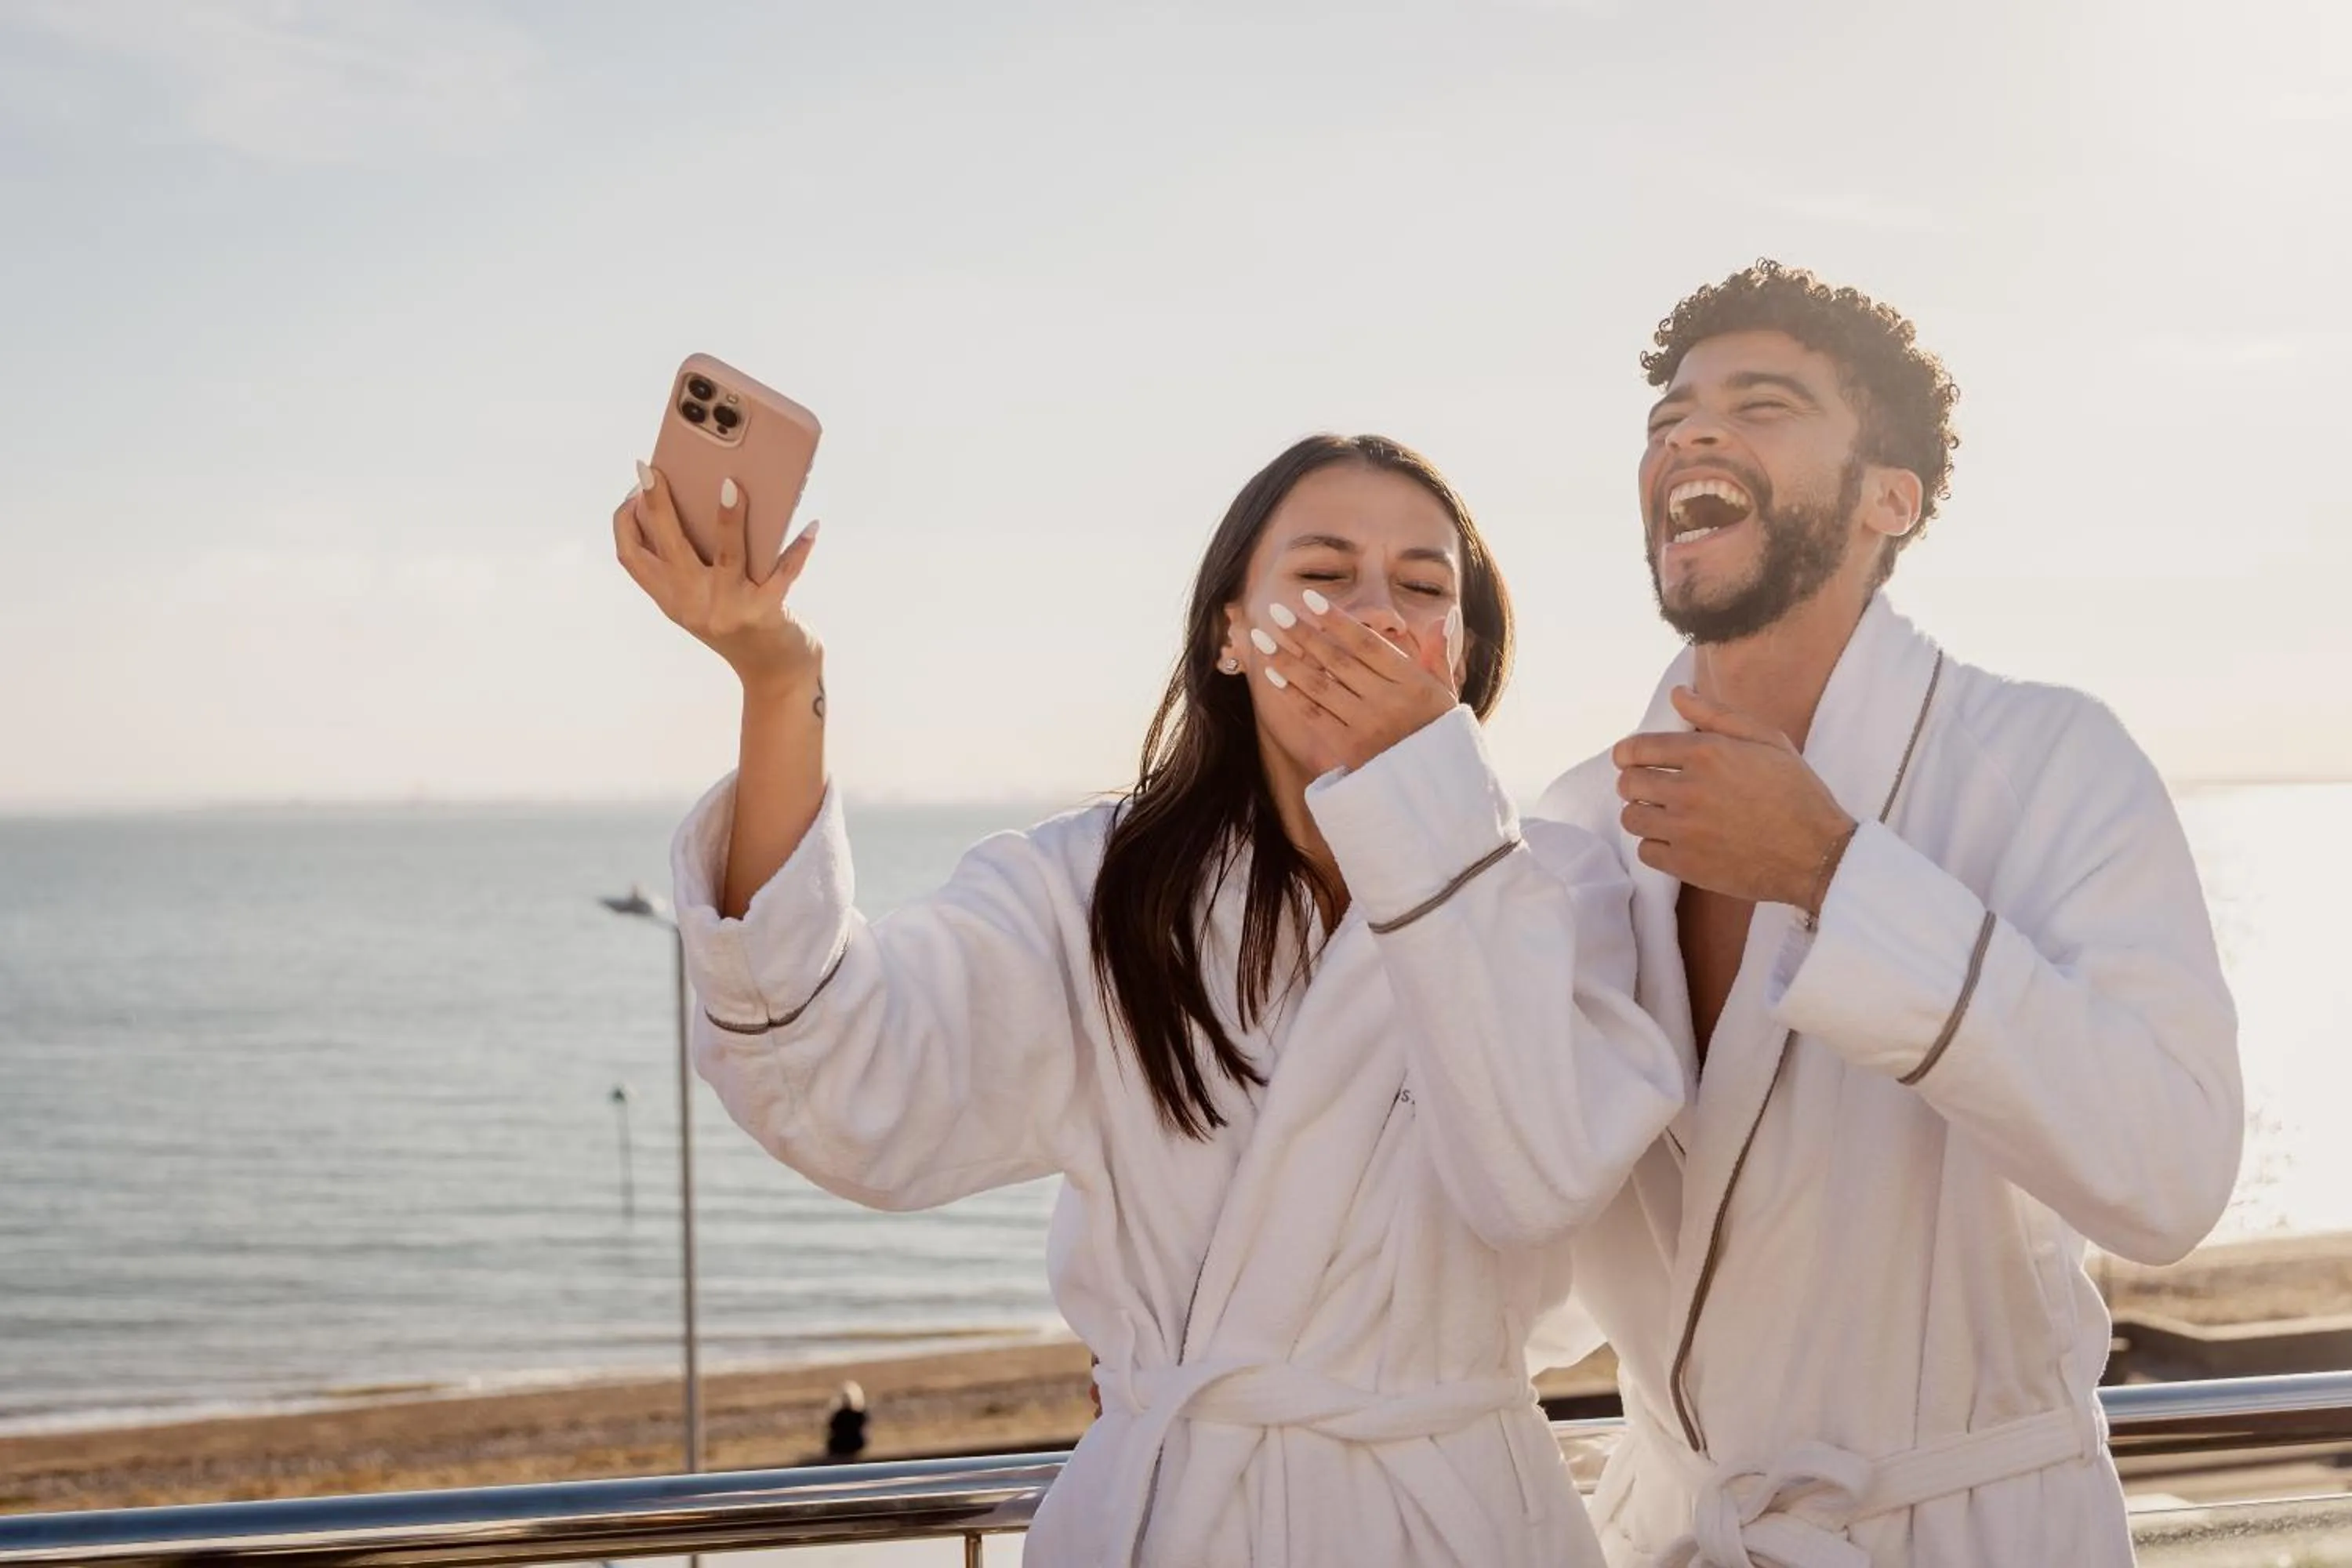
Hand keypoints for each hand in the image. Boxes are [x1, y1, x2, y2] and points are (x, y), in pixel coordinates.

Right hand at [613, 463, 822, 695]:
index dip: (626, 520)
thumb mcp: (705, 599)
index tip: (635, 488)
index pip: (630, 557)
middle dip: (658, 505)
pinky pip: (783, 574)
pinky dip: (798, 550)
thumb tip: (701, 495)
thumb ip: (695, 563)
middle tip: (653, 470)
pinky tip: (811, 527)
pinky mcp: (764, 614)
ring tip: (732, 485)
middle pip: (669, 547)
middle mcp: (692, 605)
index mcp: (671, 598)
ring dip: (730, 519)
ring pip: (726, 555)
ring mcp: (728, 610)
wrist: (776, 675)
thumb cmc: (744, 623)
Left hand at [1249, 592, 1463, 772]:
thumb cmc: (1437, 733)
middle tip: (1275, 611)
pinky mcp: (1349, 749)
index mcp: (1412, 683)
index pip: (1367, 644)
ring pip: (1320, 686)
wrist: (1434, 788)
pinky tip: (1273, 674)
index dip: (1337, 620)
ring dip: (1288, 660)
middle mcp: (1388, 702)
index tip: (1310, 599)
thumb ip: (1438, 654)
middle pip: (1337, 660)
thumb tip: (1444, 614)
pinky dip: (1292, 694)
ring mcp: (1366, 727)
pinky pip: (1315, 715)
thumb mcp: (1446, 694)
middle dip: (1303, 633)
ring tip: (1263, 639)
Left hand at [1612, 686, 1856, 911]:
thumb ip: (1717, 714)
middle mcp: (1689, 789)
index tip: (1628, 758)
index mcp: (1707, 753)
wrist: (1817, 854)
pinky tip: (1676, 840)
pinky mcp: (1686, 864)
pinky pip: (1646, 851)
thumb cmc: (1797, 793)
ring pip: (1632, 818)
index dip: (1627, 753)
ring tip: (1663, 814)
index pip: (1638, 748)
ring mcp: (1685, 829)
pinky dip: (1656, 846)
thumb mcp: (1767, 740)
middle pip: (1628, 783)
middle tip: (1650, 788)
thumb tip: (1678, 694)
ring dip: (1642, 814)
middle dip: (1634, 782)